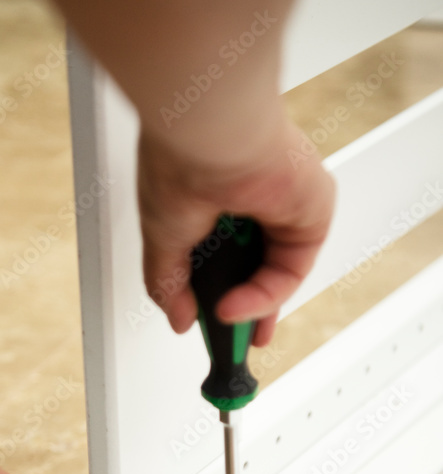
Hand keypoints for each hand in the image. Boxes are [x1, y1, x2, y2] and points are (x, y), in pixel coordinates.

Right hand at [137, 118, 335, 345]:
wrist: (211, 134)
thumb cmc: (182, 162)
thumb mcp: (162, 239)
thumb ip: (169, 284)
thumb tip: (178, 319)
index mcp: (216, 200)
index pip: (229, 259)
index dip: (223, 297)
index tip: (212, 326)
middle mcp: (253, 203)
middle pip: (258, 271)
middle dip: (246, 311)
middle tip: (229, 340)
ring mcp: (284, 208)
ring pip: (277, 275)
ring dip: (252, 307)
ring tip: (225, 323)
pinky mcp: (310, 213)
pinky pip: (290, 270)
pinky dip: (265, 296)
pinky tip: (236, 306)